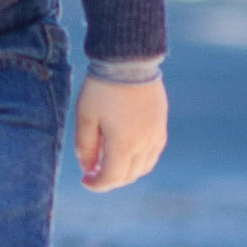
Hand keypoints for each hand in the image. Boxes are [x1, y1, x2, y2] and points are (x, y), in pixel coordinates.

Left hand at [74, 72, 165, 192]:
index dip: (97, 185)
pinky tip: (126, 150)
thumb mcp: (85, 117)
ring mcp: (156, 135)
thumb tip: (88, 169)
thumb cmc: (102, 88)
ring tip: (109, 162)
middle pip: (128, 176)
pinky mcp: (161, 125)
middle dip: (110, 179)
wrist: (128, 61)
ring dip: (126, 171)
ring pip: (143, 167)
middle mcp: (144, 144)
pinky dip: (139, 160)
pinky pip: (152, 153)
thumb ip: (85, 147)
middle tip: (94, 172)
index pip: (112, 178)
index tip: (85, 180)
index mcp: (123, 144)